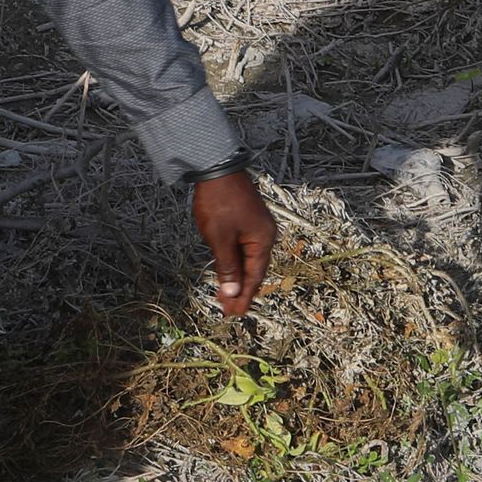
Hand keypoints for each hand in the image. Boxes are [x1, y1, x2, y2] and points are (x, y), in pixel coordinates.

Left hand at [191, 170, 275, 316]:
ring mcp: (256, 227)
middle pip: (253, 270)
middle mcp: (264, 235)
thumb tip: (233, 292)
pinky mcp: (246, 221)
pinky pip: (242, 248)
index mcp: (263, 240)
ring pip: (247, 260)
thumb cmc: (219, 201)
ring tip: (225, 296)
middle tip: (228, 310)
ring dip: (236, 278)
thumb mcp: (219, 238)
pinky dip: (234, 262)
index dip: (244, 296)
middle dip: (240, 291)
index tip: (234, 313)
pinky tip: (226, 272)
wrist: (216, 167)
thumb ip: (227, 267)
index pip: (254, 276)